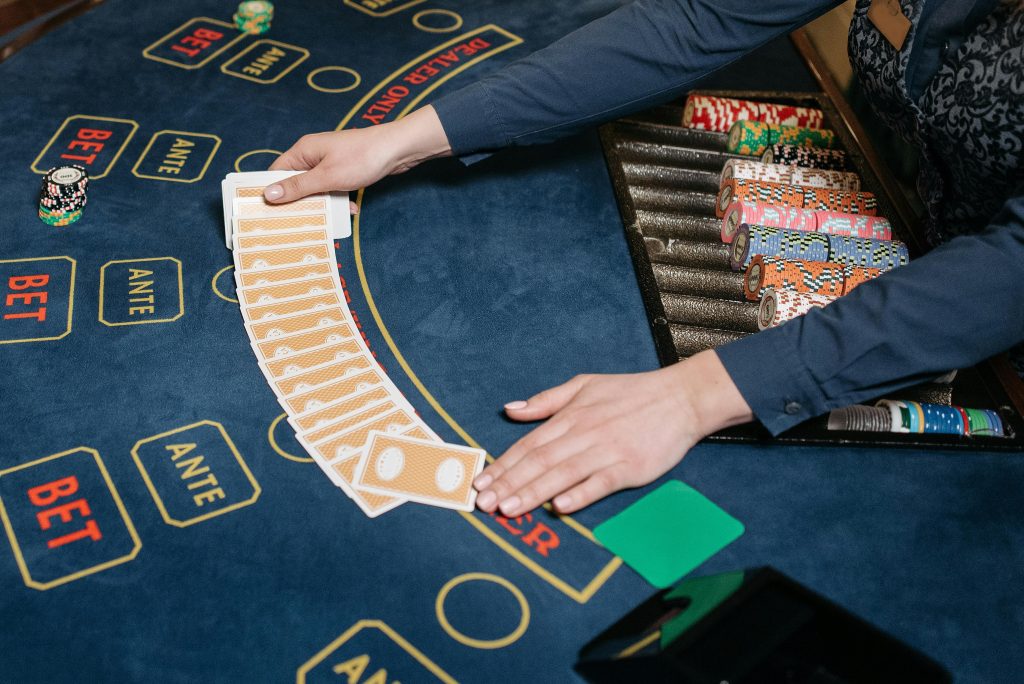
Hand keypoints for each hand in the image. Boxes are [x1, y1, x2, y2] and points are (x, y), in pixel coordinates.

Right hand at [264, 105, 451, 202]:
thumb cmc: (362, 158)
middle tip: (299, 222)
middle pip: (296, 183)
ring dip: (324, 203)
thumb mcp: (327, 177)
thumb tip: (269, 195)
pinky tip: (351, 209)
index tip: (268, 213)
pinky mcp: (345, 169)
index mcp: (303, 151)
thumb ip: (298, 187)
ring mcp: (330, 161)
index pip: (276, 172)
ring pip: (317, 188)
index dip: (272, 192)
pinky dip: (340, 199)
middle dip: (300, 202)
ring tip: (329, 218)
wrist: (398, 149)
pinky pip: (334, 188)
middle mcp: (313, 155)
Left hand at [473, 350, 752, 515]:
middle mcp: (584, 434)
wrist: (680, 398)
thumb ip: (545, 400)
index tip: (481, 482)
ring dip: (533, 493)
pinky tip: (560, 507)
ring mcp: (607, 451)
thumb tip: (509, 410)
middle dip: (508, 484)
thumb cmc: (630, 392)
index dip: (503, 465)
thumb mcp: (584, 385)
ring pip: (563, 474)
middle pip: (539, 462)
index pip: (529, 445)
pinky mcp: (630, 467)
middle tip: (484, 503)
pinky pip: (600, 483)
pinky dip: (580, 494)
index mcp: (570, 416)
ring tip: (508, 509)